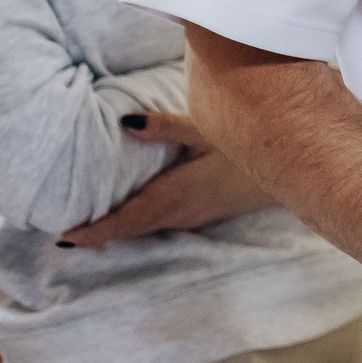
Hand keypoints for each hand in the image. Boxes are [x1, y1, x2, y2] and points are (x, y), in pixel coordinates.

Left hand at [64, 132, 277, 247]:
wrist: (298, 167)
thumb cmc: (251, 147)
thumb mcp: (207, 129)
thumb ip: (163, 127)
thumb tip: (121, 123)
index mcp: (173, 197)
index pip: (123, 223)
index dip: (92, 233)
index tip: (63, 239)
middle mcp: (180, 214)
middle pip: (131, 231)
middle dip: (99, 236)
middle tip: (66, 236)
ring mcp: (196, 217)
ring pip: (148, 230)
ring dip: (120, 232)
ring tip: (92, 231)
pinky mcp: (207, 213)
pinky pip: (164, 225)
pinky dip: (141, 225)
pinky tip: (137, 217)